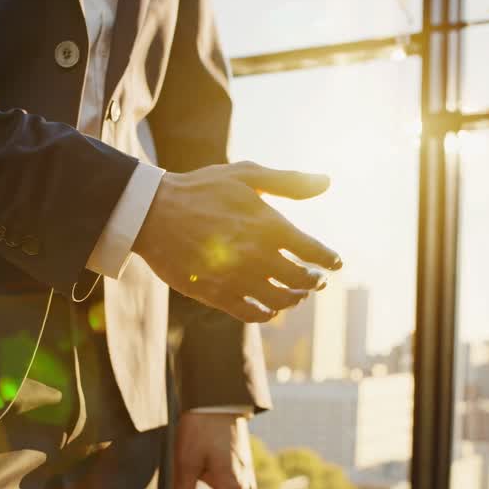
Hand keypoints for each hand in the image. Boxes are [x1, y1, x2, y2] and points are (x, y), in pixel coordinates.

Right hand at [133, 161, 340, 322]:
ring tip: (296, 295)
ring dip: (294, 299)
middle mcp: (257, 255)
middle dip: (314, 281)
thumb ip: (289, 182)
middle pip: (301, 279)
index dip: (329, 259)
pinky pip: (250, 313)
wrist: (152, 212)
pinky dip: (265, 313)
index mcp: (269, 225)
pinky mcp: (216, 294)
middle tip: (316, 280)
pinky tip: (268, 308)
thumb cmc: (201, 189)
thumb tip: (327, 182)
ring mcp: (237, 278)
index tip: (335, 262)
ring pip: (280, 300)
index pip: (314, 251)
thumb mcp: (246, 175)